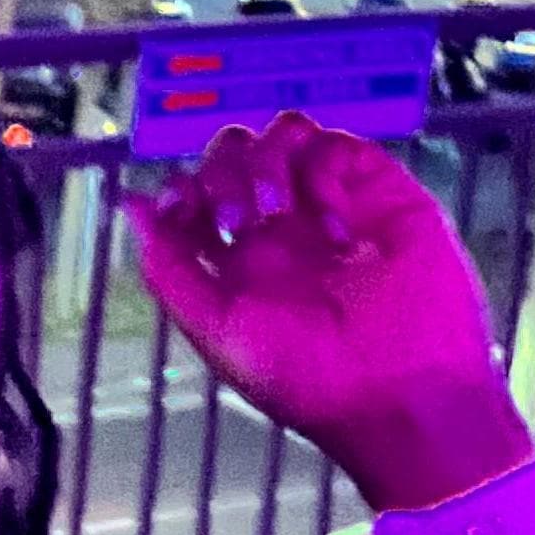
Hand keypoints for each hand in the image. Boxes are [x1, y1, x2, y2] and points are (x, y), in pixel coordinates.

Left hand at [125, 109, 532, 505]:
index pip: (199, 193)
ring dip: (268, 162)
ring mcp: (333, 205)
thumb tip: (131, 206)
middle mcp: (286, 227)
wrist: (403, 398)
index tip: (183, 210)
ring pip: (284, 135)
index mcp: (243, 260)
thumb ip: (171, 270)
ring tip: (280, 214)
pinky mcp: (381, 192)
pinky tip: (334, 228)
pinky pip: (338, 146)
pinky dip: (323, 173)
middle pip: (235, 153)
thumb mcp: (221, 333)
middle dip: (224, 172)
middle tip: (243, 221)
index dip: (183, 189)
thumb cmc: (311, 381)